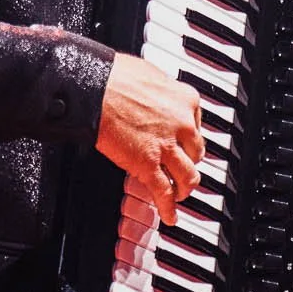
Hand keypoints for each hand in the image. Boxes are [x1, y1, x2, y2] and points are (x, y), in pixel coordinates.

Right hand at [96, 52, 205, 225]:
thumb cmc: (114, 77)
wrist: (95, 89)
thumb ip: (162, 91)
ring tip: (180, 194)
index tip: (185, 143)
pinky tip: (170, 216)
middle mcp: (183, 124)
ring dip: (185, 188)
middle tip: (182, 166)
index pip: (198, 124)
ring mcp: (167, 147)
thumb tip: (158, 95)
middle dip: (189, 161)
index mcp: (185, 100)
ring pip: (188, 177)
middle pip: (197, 152)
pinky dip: (169, 208)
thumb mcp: (150, 75)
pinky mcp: (148, 165)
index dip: (189, 137)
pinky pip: (164, 193)